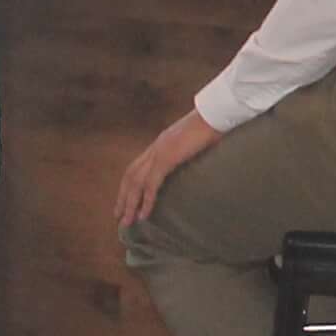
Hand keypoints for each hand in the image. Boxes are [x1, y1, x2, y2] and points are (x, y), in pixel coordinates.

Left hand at [114, 109, 223, 231]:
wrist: (216, 113)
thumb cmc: (214, 122)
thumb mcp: (198, 138)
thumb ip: (190, 147)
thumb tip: (195, 156)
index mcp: (161, 143)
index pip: (137, 167)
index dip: (129, 185)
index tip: (126, 200)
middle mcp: (155, 148)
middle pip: (130, 176)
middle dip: (123, 198)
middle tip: (119, 216)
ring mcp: (159, 152)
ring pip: (136, 183)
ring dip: (129, 204)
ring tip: (126, 222)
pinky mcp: (166, 159)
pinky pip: (151, 184)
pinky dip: (146, 201)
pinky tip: (144, 215)